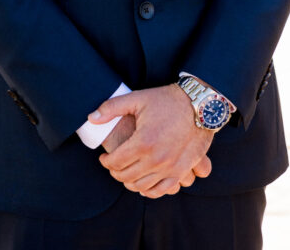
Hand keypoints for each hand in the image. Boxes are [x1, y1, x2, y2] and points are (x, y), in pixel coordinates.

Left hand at [90, 84, 212, 197]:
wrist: (199, 104)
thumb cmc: (166, 100)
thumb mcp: (137, 98)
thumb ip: (111, 108)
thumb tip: (91, 118)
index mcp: (143, 142)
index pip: (116, 162)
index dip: (106, 162)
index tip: (103, 158)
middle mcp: (156, 158)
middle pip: (127, 176)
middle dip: (115, 172)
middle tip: (113, 165)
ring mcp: (170, 167)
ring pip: (142, 186)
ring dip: (130, 183)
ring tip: (126, 173)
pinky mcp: (181, 170)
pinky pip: (162, 190)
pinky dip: (150, 191)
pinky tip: (143, 184)